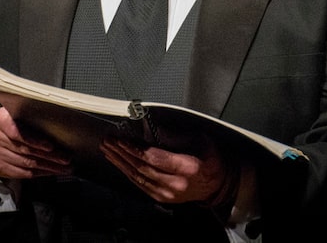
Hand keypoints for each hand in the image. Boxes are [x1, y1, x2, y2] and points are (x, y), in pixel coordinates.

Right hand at [0, 107, 71, 179]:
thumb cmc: (9, 123)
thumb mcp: (16, 114)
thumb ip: (30, 118)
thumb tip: (56, 126)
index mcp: (0, 119)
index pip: (17, 132)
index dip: (35, 141)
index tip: (51, 147)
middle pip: (25, 150)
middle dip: (49, 156)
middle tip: (65, 159)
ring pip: (26, 163)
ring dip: (47, 167)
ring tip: (63, 167)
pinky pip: (22, 172)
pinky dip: (39, 173)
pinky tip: (50, 171)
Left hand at [100, 137, 235, 206]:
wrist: (218, 185)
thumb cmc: (210, 160)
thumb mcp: (202, 140)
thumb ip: (178, 135)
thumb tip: (156, 128)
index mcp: (187, 167)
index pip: (154, 158)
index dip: (135, 149)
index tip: (122, 139)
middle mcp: (176, 183)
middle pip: (142, 168)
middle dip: (122, 153)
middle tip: (109, 140)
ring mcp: (168, 194)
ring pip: (137, 177)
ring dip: (120, 162)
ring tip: (108, 150)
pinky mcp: (162, 198)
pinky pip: (139, 184)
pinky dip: (127, 172)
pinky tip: (118, 163)